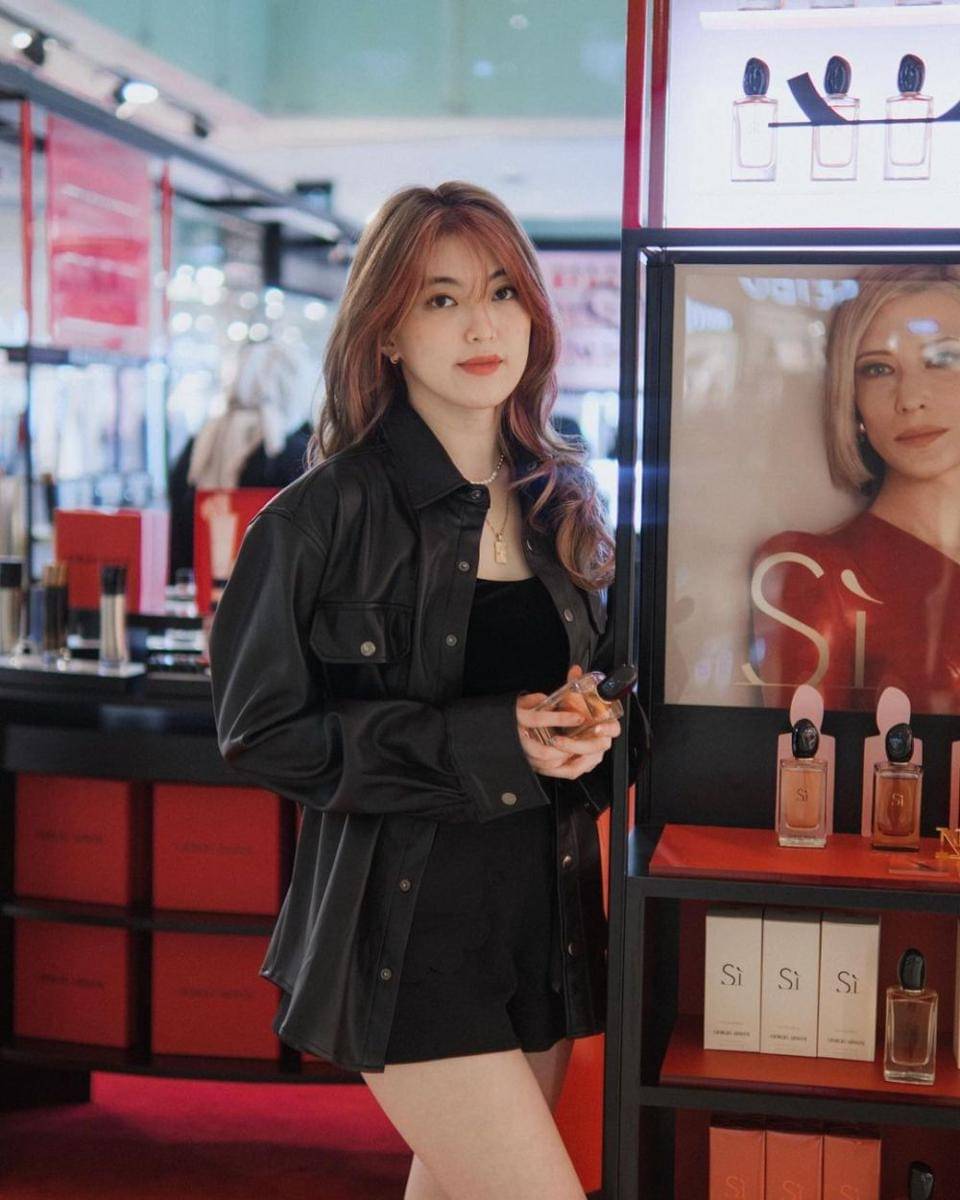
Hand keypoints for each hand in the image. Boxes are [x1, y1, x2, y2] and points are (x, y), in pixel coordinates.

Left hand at [516, 664, 621, 780]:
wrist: (572, 725)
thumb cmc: (577, 712)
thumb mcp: (575, 696)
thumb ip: (576, 683)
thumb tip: (575, 671)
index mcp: (606, 724)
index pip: (614, 728)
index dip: (607, 728)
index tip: (597, 727)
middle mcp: (602, 741)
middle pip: (597, 747)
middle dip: (577, 744)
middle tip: (559, 739)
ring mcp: (593, 755)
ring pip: (585, 761)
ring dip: (568, 756)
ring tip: (552, 748)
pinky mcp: (583, 765)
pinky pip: (575, 771)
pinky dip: (562, 768)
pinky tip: (551, 763)